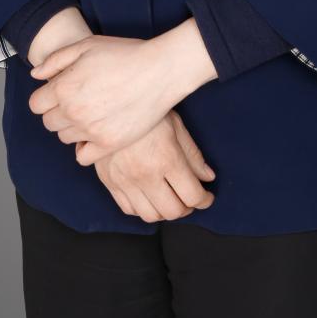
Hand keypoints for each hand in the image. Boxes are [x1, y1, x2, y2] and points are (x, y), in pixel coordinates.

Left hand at [28, 33, 184, 162]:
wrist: (160, 71)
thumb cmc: (125, 54)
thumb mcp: (87, 45)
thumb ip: (55, 60)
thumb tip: (36, 75)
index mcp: (64, 87)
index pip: (36, 104)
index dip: (47, 96)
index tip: (62, 91)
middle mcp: (73, 112)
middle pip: (49, 122)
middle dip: (58, 111)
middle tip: (79, 100)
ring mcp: (90, 131)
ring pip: (65, 138)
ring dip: (72, 127)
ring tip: (91, 113)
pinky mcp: (108, 144)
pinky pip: (83, 156)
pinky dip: (85, 147)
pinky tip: (96, 133)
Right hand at [84, 110, 216, 222]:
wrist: (109, 101)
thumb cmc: (147, 110)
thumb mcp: (176, 126)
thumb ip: (193, 155)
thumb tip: (207, 177)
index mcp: (166, 159)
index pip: (192, 195)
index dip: (205, 200)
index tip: (207, 197)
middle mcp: (145, 174)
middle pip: (173, 211)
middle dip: (187, 208)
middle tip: (190, 199)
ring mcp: (125, 180)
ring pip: (150, 216)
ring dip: (165, 212)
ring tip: (170, 199)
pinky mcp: (109, 181)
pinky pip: (129, 209)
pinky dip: (142, 209)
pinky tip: (149, 196)